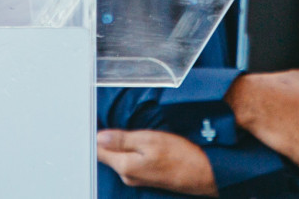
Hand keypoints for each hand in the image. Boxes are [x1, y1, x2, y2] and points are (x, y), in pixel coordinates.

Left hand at [96, 129, 217, 196]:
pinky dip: (129, 150)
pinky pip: (129, 161)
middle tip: (108, 120)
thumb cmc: (180, 156)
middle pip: (106, 154)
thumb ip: (122, 140)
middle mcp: (126, 175)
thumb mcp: (150, 141)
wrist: (204, 174)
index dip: (94, 135)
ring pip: (118, 157)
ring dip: (118, 144)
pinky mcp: (145, 176)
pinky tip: (137, 142)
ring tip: (125, 130)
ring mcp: (136, 178)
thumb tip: (98, 137)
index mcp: (124, 166)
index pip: (97, 150)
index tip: (93, 121)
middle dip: (105, 139)